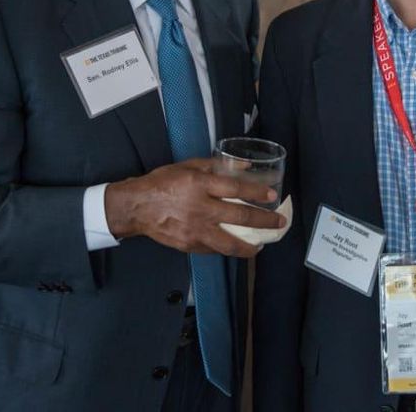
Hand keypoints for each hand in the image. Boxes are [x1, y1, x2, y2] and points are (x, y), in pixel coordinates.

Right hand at [105, 159, 285, 257]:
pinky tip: (235, 246)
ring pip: (229, 243)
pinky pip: (214, 249)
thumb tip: (244, 167)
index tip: (272, 196)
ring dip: (250, 247)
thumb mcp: (188, 166)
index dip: (257, 192)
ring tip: (261, 246)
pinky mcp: (189, 245)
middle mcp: (201, 209)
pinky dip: (226, 249)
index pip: (236, 190)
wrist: (137, 207)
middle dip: (264, 221)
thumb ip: (216, 166)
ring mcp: (195, 230)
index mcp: (200, 185)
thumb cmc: (162, 183)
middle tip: (279, 223)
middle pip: (240, 217)